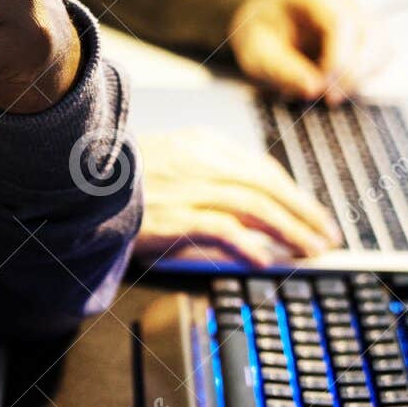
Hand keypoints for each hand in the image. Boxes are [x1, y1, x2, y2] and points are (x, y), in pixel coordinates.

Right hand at [134, 127, 341, 265]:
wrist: (80, 180)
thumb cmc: (121, 178)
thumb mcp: (167, 162)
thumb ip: (202, 174)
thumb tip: (239, 208)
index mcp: (202, 145)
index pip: (260, 168)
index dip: (292, 193)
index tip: (310, 213)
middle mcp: (202, 162)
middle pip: (267, 186)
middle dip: (303, 212)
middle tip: (327, 235)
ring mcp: (189, 187)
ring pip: (255, 206)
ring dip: (289, 230)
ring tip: (310, 251)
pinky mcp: (175, 214)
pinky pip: (222, 229)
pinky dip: (248, 244)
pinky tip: (265, 261)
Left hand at [229, 0, 370, 104]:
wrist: (263, 23)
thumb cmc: (259, 34)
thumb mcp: (255, 54)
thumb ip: (282, 70)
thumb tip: (313, 89)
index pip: (341, 23)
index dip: (338, 61)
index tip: (322, 89)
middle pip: (369, 34)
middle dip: (352, 73)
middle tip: (328, 98)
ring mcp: (358, 10)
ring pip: (381, 44)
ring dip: (363, 75)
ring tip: (332, 93)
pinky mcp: (366, 30)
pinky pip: (382, 53)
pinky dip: (367, 74)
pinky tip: (341, 84)